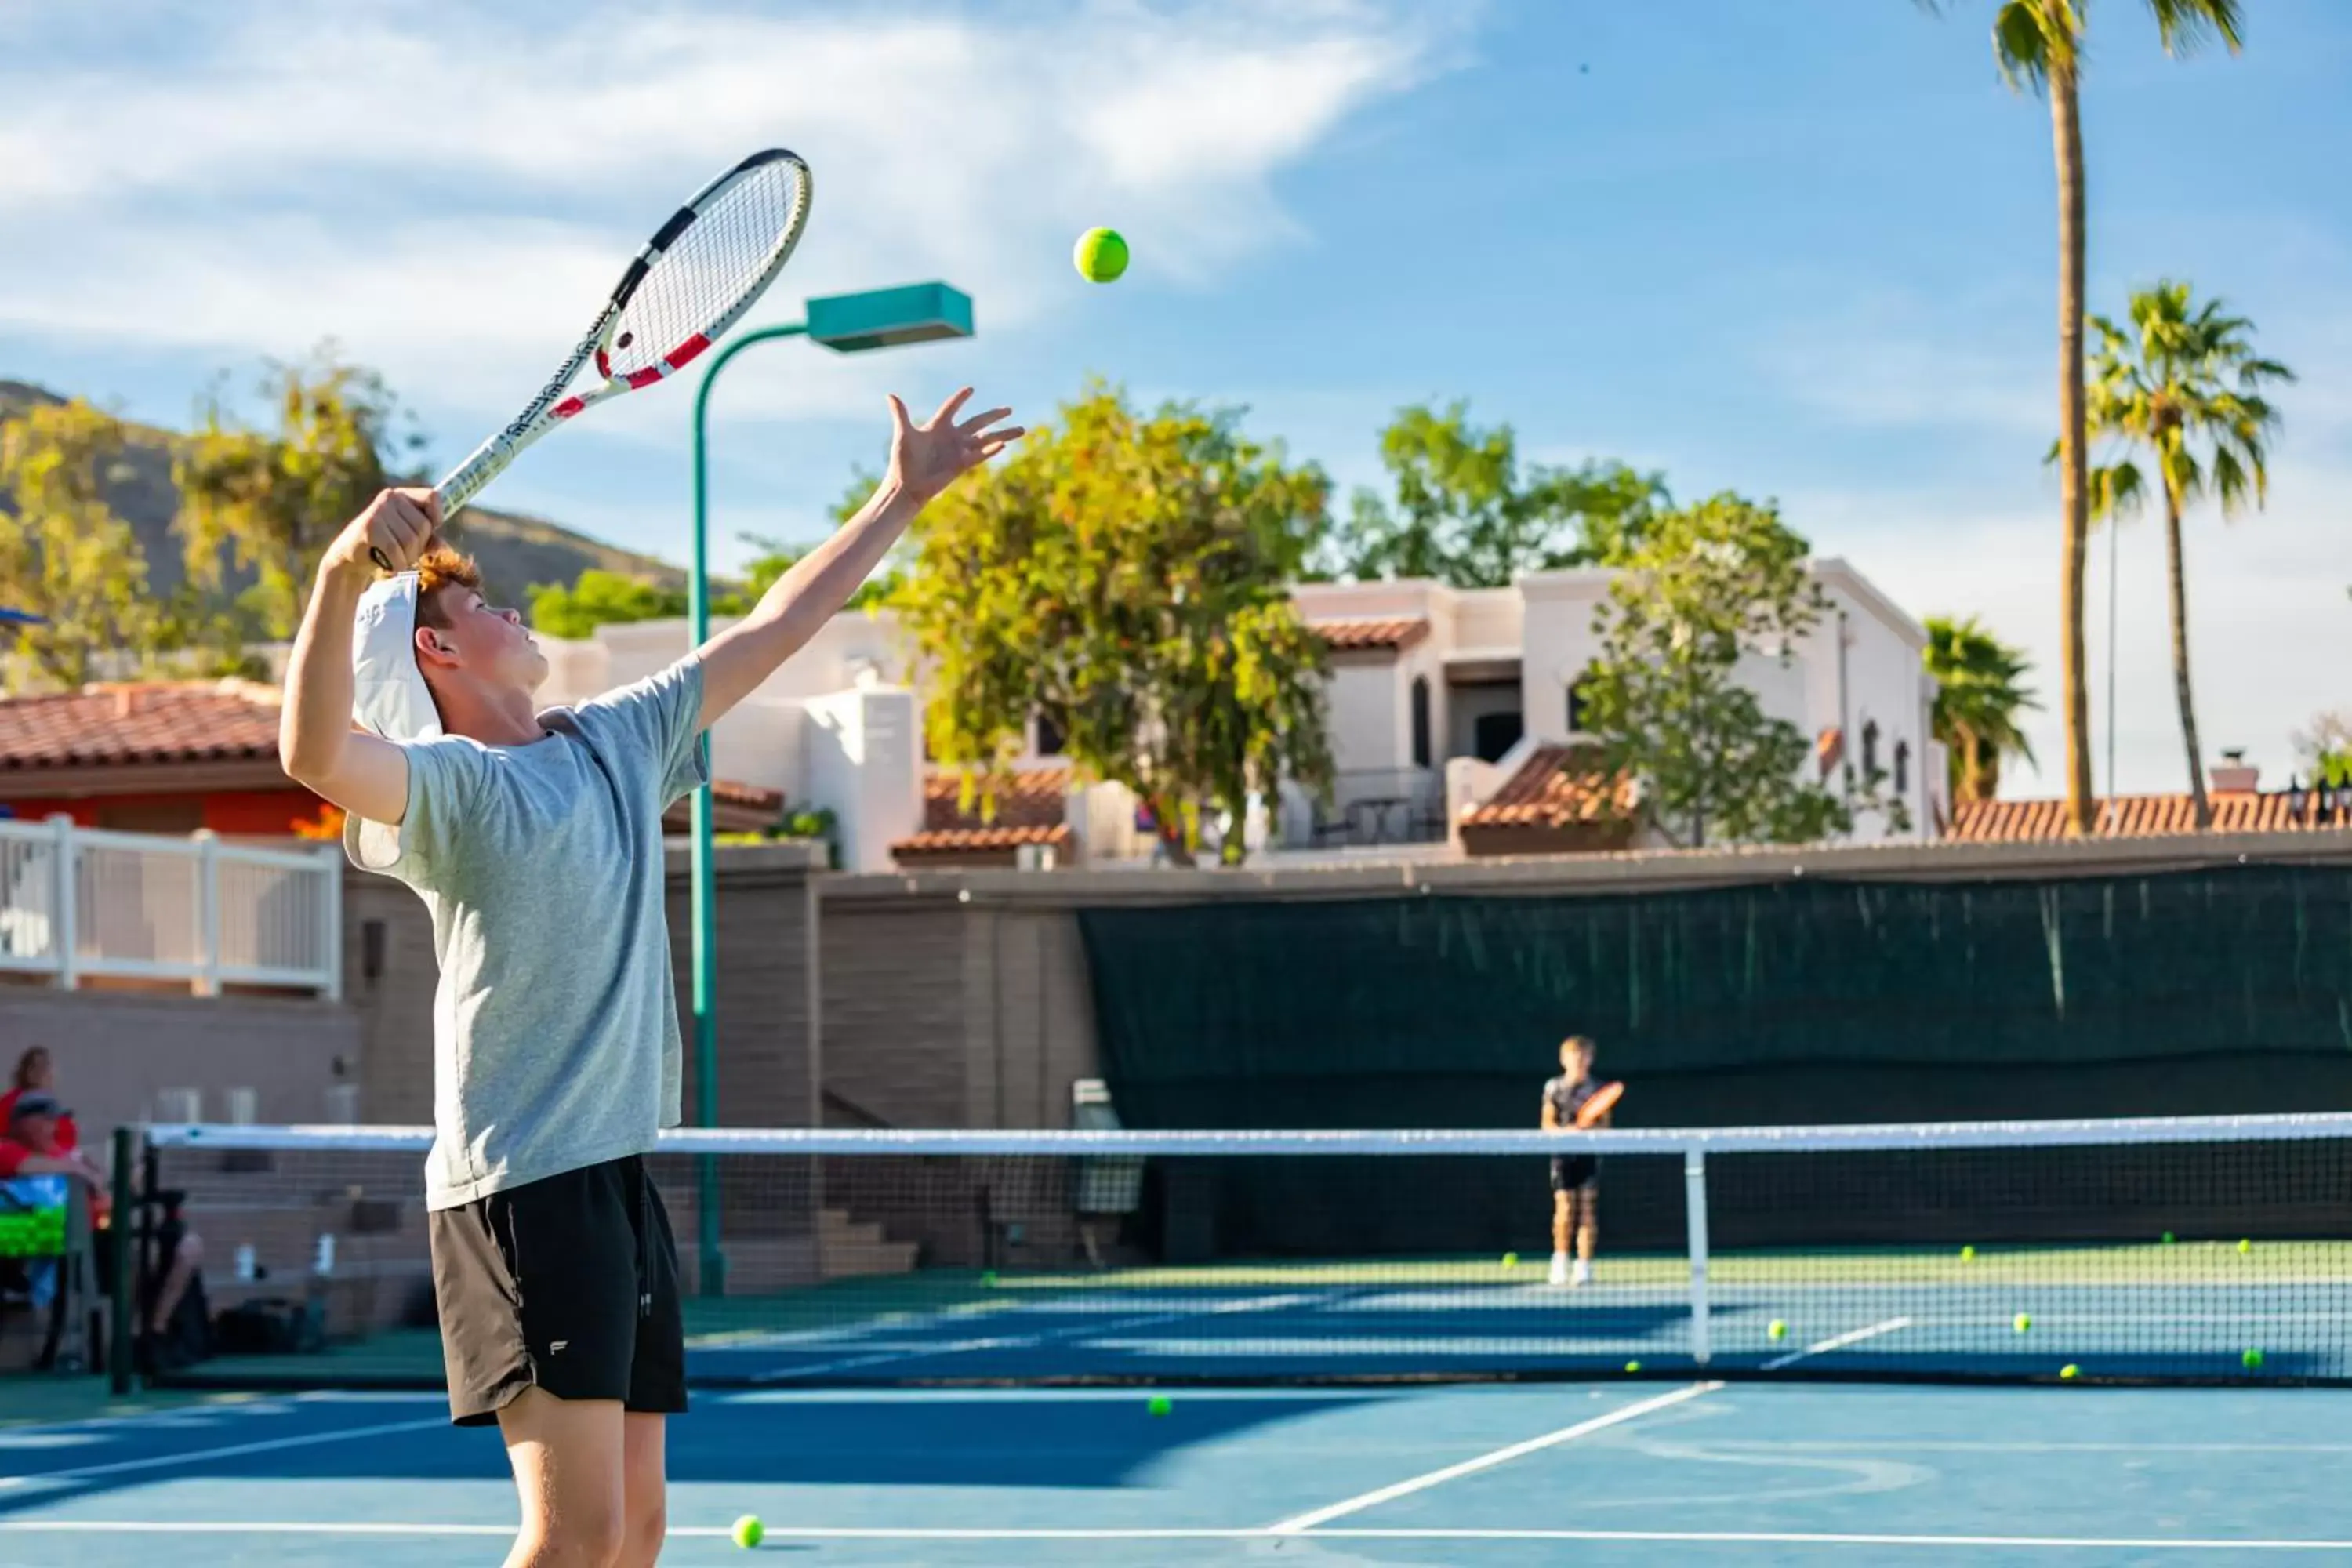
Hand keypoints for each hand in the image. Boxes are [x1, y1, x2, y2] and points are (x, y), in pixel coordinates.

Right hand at [324, 488, 439, 580]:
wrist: (349, 558)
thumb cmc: (384, 547)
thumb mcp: (408, 538)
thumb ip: (427, 538)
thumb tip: (441, 545)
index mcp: (402, 496)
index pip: (432, 497)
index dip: (436, 516)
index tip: (432, 529)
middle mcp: (390, 498)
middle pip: (424, 526)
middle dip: (418, 547)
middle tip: (403, 552)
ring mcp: (378, 511)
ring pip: (411, 540)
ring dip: (406, 557)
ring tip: (393, 557)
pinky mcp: (369, 527)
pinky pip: (396, 551)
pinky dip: (396, 564)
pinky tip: (386, 564)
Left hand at [883, 388, 1021, 504]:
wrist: (906, 486)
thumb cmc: (903, 461)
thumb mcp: (903, 434)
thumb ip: (901, 414)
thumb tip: (890, 395)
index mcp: (937, 426)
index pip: (952, 407)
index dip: (960, 399)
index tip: (971, 389)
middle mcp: (952, 437)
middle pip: (977, 422)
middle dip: (993, 415)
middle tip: (1009, 409)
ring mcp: (959, 451)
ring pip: (986, 439)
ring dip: (1003, 433)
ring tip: (1022, 429)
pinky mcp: (962, 464)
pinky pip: (980, 454)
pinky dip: (991, 449)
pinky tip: (1003, 444)